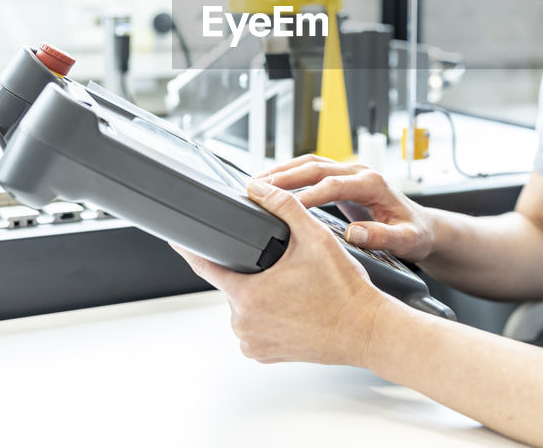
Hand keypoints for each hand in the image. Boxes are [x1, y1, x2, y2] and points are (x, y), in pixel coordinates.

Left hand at [171, 178, 386, 366]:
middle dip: (250, 270)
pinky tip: (291, 308)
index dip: (190, 248)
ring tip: (293, 290)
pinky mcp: (263, 354)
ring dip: (259, 293)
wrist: (365, 330)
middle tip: (285, 268)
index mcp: (248, 296)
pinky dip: (266, 315)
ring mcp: (252, 342)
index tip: (177, 237)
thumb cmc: (344, 291)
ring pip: (243, 305)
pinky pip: (253, 326)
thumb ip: (283, 207)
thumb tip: (259, 187)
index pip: (205, 266)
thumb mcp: (315, 238)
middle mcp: (244, 324)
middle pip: (232, 284)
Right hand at [256, 155, 435, 261]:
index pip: (334, 185)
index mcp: (373, 184)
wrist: (422, 227)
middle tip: (258, 188)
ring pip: (311, 164)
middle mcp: (360, 172)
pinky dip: (290, 174)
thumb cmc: (414, 234)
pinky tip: (272, 184)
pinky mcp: (342, 179)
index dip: (308, 195)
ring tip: (257, 182)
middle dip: (286, 177)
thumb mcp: (406, 241)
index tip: (286, 207)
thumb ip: (382, 237)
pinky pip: (312, 170)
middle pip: (316, 167)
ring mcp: (350, 173)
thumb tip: (354, 234)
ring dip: (283, 171)